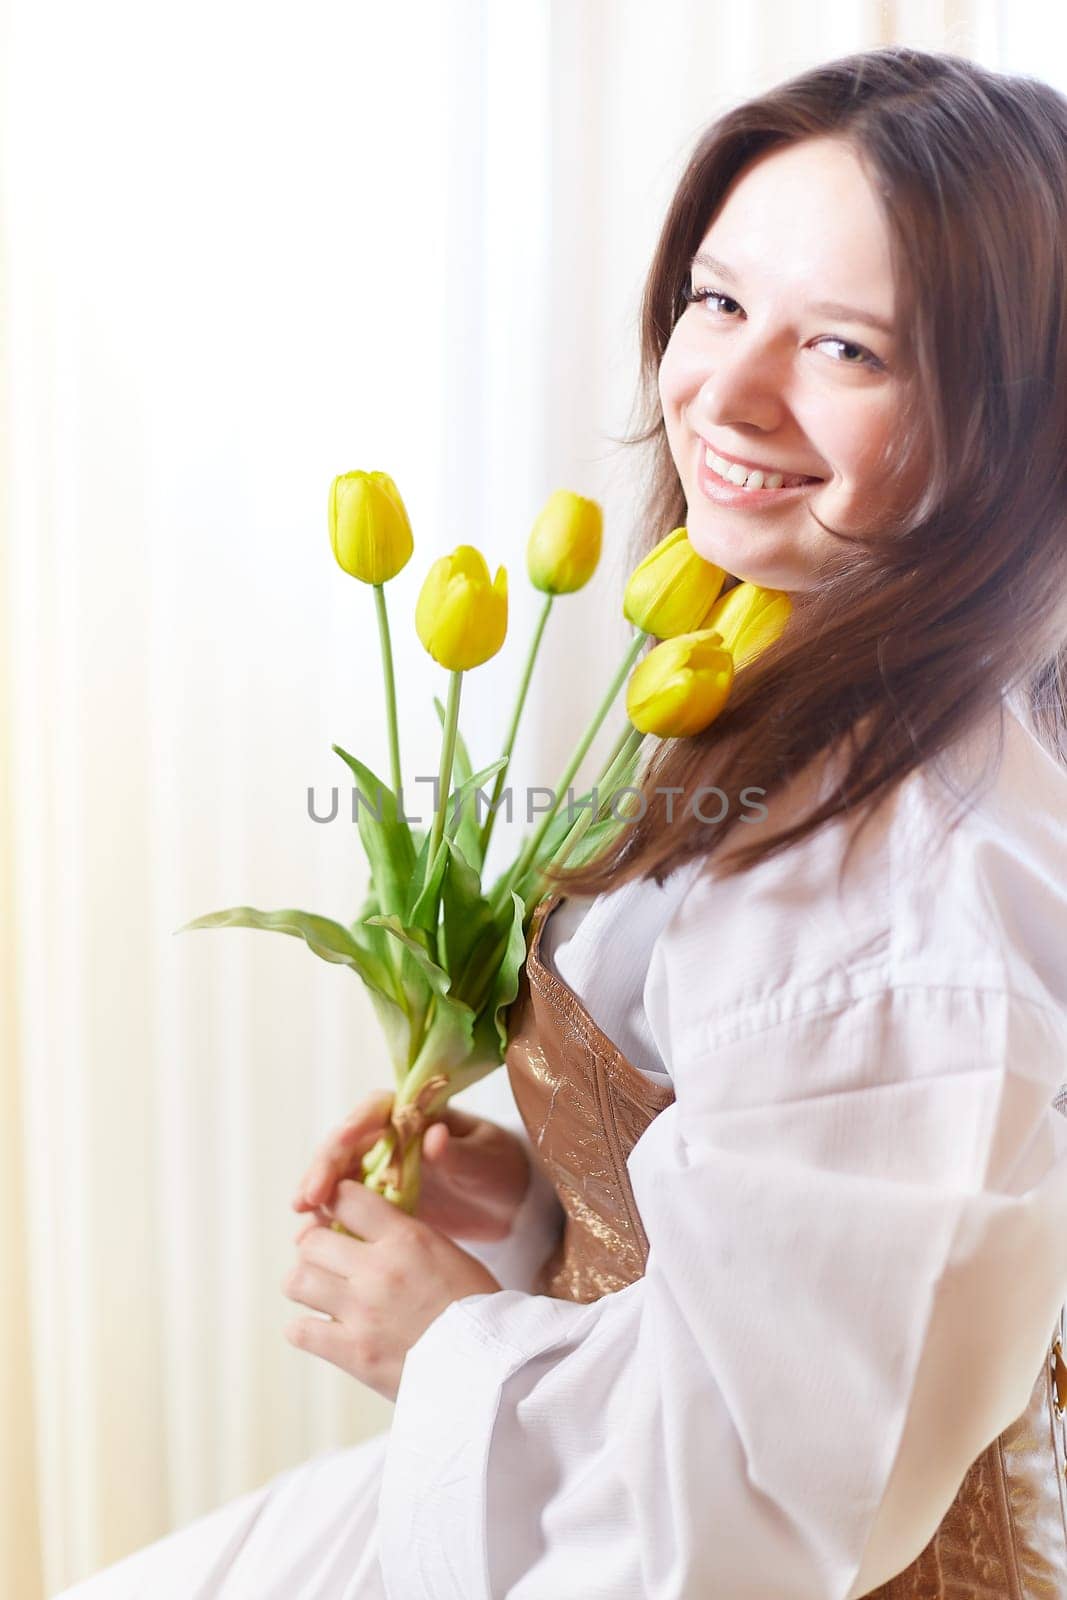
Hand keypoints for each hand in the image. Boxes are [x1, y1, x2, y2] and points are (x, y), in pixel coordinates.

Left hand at [283, 1178, 501, 1399]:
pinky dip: (305, 1329)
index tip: (336, 1214)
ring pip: (296, 1281)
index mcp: (407, 1238)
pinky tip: (323, 1329)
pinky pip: (299, 1331)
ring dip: (306, 1284)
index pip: (345, 1197)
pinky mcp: (354, 1353)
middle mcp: (378, 1270)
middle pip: (310, 1240)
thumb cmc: (477, 1307)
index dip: (335, 1202)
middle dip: (316, 1248)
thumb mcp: (447, 1252)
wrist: (493, 1367)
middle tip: (329, 1262)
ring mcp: (362, 1312)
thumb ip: (403, 1236)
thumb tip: (363, 1226)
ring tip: (323, 1293)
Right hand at [292, 1091, 532, 1241]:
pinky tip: (312, 1243)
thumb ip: (459, 1152)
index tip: (340, 1148)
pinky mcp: (380, 1201)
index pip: (372, 1111)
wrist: (510, 1202)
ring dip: (318, 1200)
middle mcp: (389, 1137)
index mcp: (413, 1112)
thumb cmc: (500, 1167)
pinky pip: (348, 1209)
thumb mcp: (486, 1159)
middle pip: (344, 1146)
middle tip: (306, 1199)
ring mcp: (381, 1170)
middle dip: (322, 1170)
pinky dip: (330, 1223)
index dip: (350, 1129)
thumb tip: (433, 1136)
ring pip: (339, 1178)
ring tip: (303, 1228)